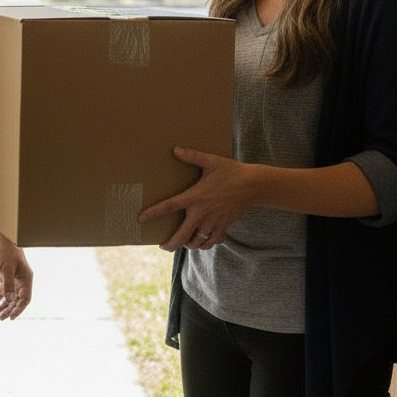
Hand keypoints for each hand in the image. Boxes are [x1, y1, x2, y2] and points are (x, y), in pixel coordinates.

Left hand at [0, 229, 32, 320]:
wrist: (1, 238)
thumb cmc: (6, 251)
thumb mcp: (6, 268)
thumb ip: (8, 285)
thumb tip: (10, 300)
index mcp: (26, 278)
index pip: (25, 299)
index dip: (18, 309)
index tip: (10, 317)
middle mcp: (22, 280)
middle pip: (17, 299)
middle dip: (9, 309)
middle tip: (0, 318)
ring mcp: (14, 278)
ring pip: (10, 296)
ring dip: (3, 305)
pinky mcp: (6, 275)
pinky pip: (3, 289)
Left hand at [138, 147, 257, 252]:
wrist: (255, 185)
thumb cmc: (232, 171)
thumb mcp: (211, 161)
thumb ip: (192, 156)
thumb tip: (175, 150)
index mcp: (195, 197)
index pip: (169, 206)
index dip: (153, 213)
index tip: (141, 219)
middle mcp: (202, 214)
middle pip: (181, 236)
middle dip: (170, 244)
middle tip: (163, 246)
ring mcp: (213, 223)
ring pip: (196, 243)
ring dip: (187, 244)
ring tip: (182, 242)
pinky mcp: (224, 227)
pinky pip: (211, 242)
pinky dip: (205, 244)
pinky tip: (201, 240)